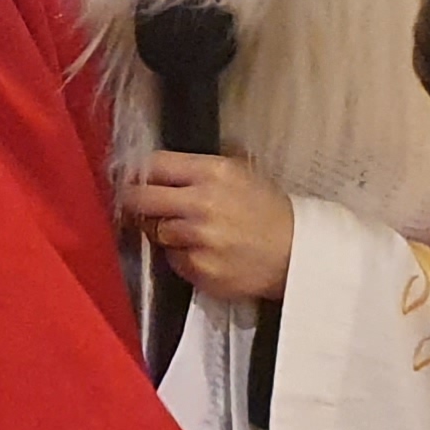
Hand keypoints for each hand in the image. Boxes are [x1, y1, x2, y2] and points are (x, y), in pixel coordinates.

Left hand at [122, 152, 294, 302]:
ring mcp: (199, 238)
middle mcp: (202, 203)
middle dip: (134, 202)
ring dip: (162, 231)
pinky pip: (171, 259)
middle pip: (138, 198)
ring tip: (190, 232)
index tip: (131, 179)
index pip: (152, 165)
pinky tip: (203, 252)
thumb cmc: (268, 212)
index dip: (136, 173)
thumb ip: (199, 166)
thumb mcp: (242, 173)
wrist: (298, 253)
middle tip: (138, 206)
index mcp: (213, 172)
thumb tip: (155, 162)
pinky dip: (180, 256)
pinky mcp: (199, 268)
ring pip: (153, 230)